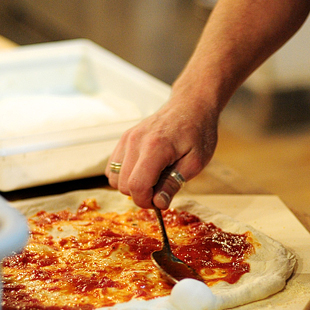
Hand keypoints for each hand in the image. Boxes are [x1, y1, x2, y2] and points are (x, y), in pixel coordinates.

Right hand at [106, 91, 219, 208]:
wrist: (190, 106)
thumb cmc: (197, 132)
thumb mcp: (195, 162)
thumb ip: (174, 183)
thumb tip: (158, 203)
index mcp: (155, 147)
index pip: (137, 185)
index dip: (146, 201)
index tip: (160, 202)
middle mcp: (135, 142)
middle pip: (123, 184)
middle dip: (140, 195)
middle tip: (160, 190)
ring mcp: (126, 139)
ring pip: (113, 178)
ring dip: (131, 185)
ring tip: (152, 179)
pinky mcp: (123, 139)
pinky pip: (112, 167)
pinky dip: (123, 175)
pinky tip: (142, 171)